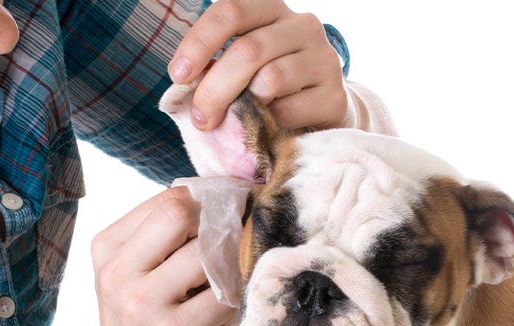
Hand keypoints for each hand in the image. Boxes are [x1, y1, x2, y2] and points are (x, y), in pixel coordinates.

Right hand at [80, 187, 234, 325]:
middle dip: (214, 227)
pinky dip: (230, 305)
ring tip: (214, 291)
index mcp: (108, 247)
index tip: (226, 216)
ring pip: (207, 255)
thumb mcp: (130, 274)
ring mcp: (143, 303)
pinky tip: (215, 319)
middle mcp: (119, 271)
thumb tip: (220, 202)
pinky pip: (222, 298)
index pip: (168, 199)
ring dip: (225, 270)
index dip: (206, 202)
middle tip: (225, 250)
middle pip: (180, 214)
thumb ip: (160, 238)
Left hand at [168, 0, 346, 130]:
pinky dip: (270, 125)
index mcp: (270, 10)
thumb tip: (183, 89)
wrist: (319, 111)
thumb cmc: (266, 86)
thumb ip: (214, 67)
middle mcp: (302, 26)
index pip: (230, 11)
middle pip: (248, 51)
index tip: (178, 75)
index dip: (199, 43)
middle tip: (201, 118)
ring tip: (237, 122)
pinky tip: (269, 127)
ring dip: (243, 108)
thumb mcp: (240, 67)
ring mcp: (324, 58)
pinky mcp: (335, 95)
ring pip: (270, 79)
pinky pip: (289, 110)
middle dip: (214, 89)